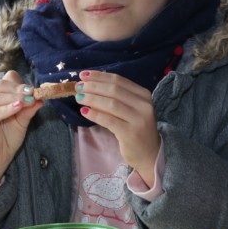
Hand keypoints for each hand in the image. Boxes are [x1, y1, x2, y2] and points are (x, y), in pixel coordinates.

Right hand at [0, 70, 41, 193]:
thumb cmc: (8, 137)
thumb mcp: (22, 120)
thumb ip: (28, 108)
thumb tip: (40, 98)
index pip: (6, 81)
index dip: (20, 83)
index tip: (33, 90)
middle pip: (2, 85)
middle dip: (19, 89)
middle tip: (32, 93)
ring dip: (15, 97)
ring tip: (28, 100)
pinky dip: (7, 108)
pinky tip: (18, 107)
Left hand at [75, 70, 159, 184]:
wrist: (149, 153)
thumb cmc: (135, 129)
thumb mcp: (129, 109)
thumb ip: (115, 98)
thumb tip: (88, 86)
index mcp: (143, 95)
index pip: (118, 80)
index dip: (99, 76)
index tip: (83, 75)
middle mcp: (144, 105)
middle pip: (114, 90)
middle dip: (93, 86)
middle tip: (78, 87)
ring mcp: (139, 119)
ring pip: (111, 103)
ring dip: (92, 99)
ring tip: (78, 97)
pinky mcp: (131, 133)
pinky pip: (108, 120)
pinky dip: (94, 114)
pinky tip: (84, 111)